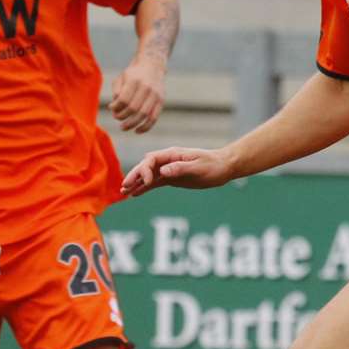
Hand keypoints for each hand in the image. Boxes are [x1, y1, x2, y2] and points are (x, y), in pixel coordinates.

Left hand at [109, 55, 166, 133]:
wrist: (152, 65)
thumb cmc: (133, 74)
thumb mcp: (121, 77)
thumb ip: (117, 91)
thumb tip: (114, 107)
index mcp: (135, 81)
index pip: (124, 99)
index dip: (116, 107)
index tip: (112, 108)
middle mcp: (146, 88)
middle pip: (133, 108)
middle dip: (122, 117)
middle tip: (117, 118)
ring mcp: (155, 95)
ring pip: (144, 115)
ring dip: (132, 124)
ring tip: (123, 127)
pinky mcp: (161, 101)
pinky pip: (154, 118)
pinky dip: (145, 127)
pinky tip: (137, 131)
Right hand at [120, 146, 234, 196]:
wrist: (223, 167)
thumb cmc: (213, 165)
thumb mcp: (198, 167)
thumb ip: (179, 168)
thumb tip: (162, 171)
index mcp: (172, 154)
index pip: (151, 160)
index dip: (145, 170)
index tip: (148, 182)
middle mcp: (167, 161)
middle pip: (145, 167)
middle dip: (134, 176)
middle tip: (124, 186)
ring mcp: (168, 169)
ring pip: (148, 176)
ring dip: (136, 183)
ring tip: (124, 192)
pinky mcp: (171, 178)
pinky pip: (154, 183)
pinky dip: (145, 187)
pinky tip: (135, 194)